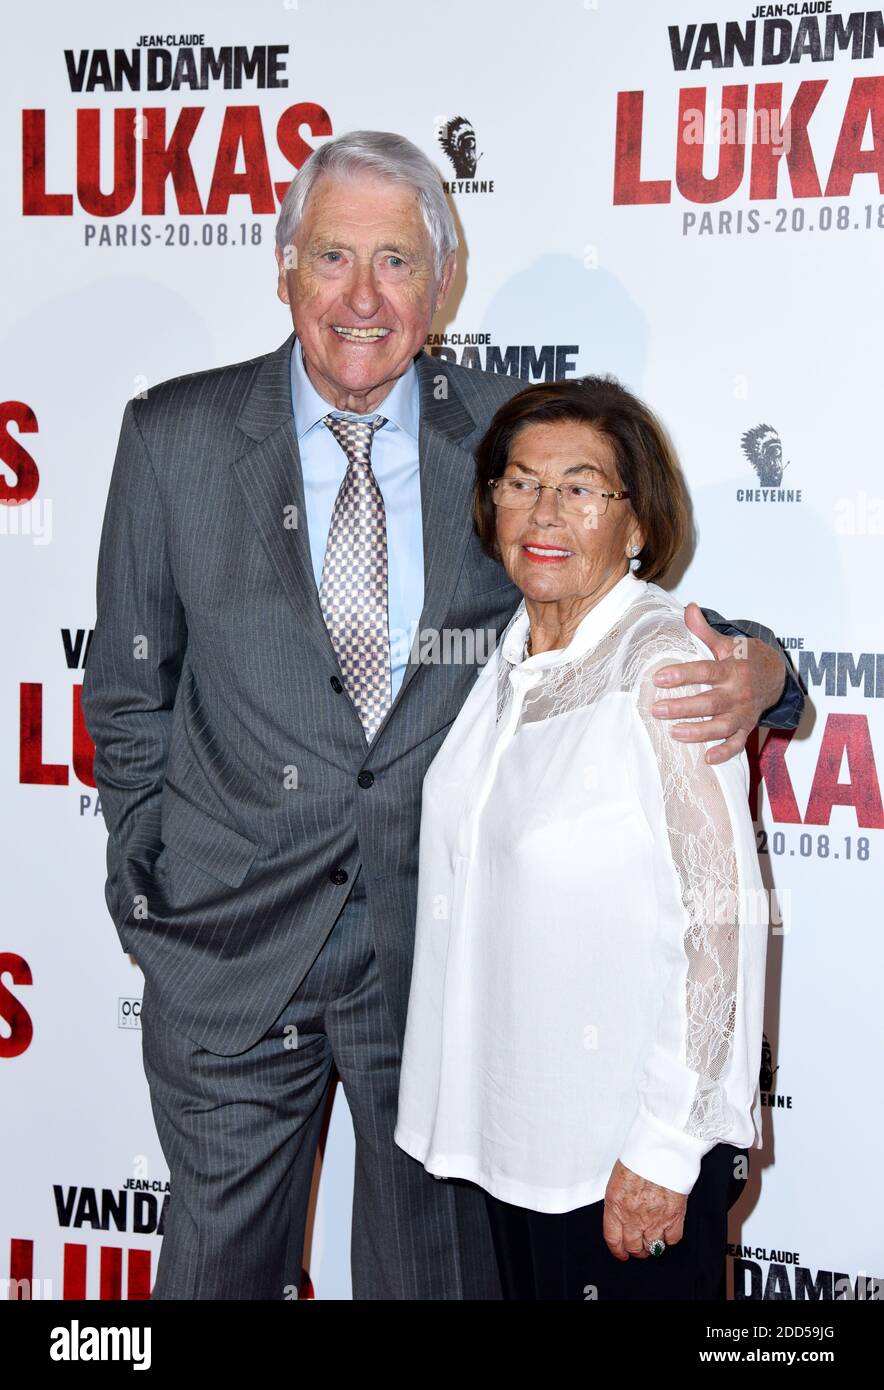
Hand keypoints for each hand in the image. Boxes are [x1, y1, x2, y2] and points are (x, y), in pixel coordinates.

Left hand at [603, 1159, 686, 1260]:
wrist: (661, 1148)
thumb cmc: (639, 1158)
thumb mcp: (618, 1179)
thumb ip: (618, 1202)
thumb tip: (620, 1216)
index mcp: (616, 1205)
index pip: (613, 1239)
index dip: (618, 1250)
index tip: (621, 1253)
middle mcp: (633, 1216)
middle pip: (634, 1246)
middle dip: (636, 1249)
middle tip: (639, 1246)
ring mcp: (654, 1219)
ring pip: (653, 1247)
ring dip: (653, 1246)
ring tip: (654, 1239)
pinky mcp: (674, 1216)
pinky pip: (672, 1239)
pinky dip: (670, 1238)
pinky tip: (668, 1230)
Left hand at [651, 603, 786, 764]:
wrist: (774, 675)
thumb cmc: (744, 659)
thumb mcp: (726, 643)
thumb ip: (704, 630)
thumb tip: (690, 608)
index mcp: (732, 670)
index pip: (705, 672)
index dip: (682, 675)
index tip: (659, 678)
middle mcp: (738, 693)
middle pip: (709, 702)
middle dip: (682, 707)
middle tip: (656, 709)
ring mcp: (743, 712)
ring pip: (721, 726)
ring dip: (698, 732)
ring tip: (673, 733)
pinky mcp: (746, 727)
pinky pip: (737, 743)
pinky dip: (725, 752)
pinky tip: (707, 758)